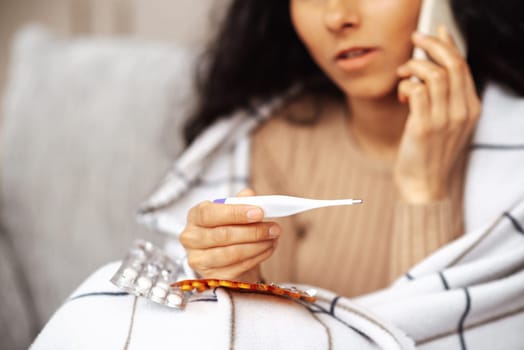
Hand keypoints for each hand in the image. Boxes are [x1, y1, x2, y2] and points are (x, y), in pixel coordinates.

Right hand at [179, 188, 279, 280]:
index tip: (259, 213)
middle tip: (274, 228)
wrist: (228, 257)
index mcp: (195, 216)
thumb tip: (249, 196)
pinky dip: (257, 257)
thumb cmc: (229, 228)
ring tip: (273, 238)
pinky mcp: (211, 276)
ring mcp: (199, 259)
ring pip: (231, 253)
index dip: (235, 213)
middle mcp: (191, 238)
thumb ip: (240, 202)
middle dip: (253, 231)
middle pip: (223, 235)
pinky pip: (237, 267)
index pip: (210, 214)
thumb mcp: (233, 212)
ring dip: (258, 246)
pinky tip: (268, 249)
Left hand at [395, 26, 480, 203]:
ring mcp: (444, 120)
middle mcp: (462, 112)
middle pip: (452, 65)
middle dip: (431, 45)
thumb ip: (445, 96)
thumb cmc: (429, 153)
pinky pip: (417, 91)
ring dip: (413, 66)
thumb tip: (435, 67)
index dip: (447, 45)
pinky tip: (401, 93)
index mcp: (470, 109)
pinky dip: (406, 85)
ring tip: (403, 74)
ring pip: (434, 74)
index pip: (463, 66)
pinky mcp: (424, 127)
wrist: (423, 185)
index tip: (434, 34)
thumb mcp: (446, 122)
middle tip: (415, 39)